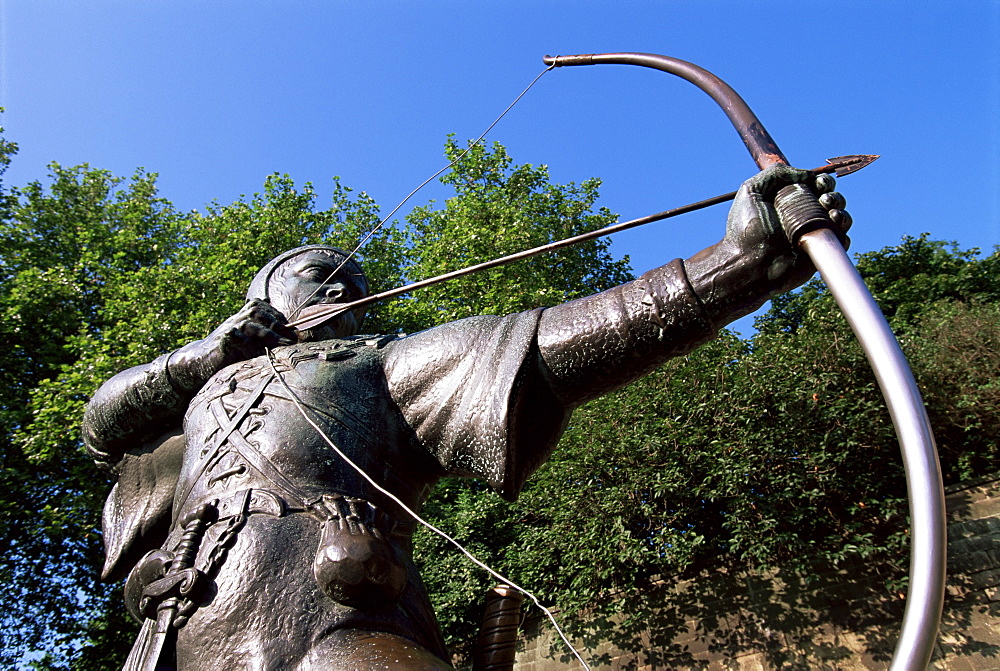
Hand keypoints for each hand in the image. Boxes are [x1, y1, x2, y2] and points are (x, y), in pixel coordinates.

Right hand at [167, 299, 296, 392]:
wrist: (203, 359)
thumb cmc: (234, 350)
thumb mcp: (253, 339)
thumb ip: (269, 332)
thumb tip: (293, 331)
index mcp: (245, 313)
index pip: (265, 308)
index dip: (280, 319)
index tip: (294, 333)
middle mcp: (237, 317)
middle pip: (258, 312)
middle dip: (277, 325)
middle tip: (292, 340)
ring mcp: (229, 327)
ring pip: (249, 323)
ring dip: (268, 334)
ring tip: (284, 345)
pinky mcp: (222, 340)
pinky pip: (236, 338)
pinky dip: (247, 345)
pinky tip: (258, 354)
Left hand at [685, 165, 852, 323]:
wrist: (749, 264)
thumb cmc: (746, 230)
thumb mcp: (752, 191)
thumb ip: (775, 174)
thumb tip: (806, 173)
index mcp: (788, 203)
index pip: (814, 187)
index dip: (822, 181)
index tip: (818, 182)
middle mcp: (802, 219)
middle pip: (831, 200)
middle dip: (833, 193)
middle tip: (824, 197)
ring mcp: (812, 236)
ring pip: (840, 217)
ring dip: (840, 208)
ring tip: (829, 209)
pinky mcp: (819, 254)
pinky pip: (842, 240)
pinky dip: (843, 229)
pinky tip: (833, 222)